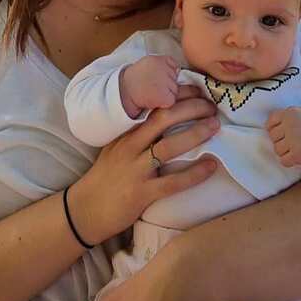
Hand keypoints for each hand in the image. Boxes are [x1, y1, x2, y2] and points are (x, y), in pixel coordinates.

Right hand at [68, 85, 219, 245]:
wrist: (85, 209)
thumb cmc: (107, 176)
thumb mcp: (118, 148)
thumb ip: (139, 134)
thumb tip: (170, 118)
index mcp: (125, 134)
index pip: (153, 107)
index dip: (178, 96)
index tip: (199, 90)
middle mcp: (130, 147)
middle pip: (163, 120)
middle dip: (191, 109)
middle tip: (212, 107)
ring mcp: (135, 170)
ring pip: (169, 147)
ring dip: (196, 134)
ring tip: (215, 127)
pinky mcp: (142, 193)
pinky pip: (173, 182)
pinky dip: (194, 173)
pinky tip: (211, 166)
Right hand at [120, 55, 179, 117]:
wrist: (121, 93)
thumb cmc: (135, 80)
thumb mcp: (148, 63)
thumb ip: (163, 64)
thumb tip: (180, 71)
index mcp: (160, 59)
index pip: (175, 67)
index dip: (167, 75)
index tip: (155, 78)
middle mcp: (164, 69)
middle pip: (176, 80)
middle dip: (168, 85)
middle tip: (151, 86)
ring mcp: (165, 83)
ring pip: (175, 91)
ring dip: (166, 94)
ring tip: (151, 93)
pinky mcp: (166, 97)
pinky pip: (171, 101)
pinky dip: (164, 103)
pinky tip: (153, 100)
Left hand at [266, 107, 300, 166]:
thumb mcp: (299, 114)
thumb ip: (283, 118)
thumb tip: (265, 129)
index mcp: (290, 113)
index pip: (270, 124)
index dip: (278, 129)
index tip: (289, 131)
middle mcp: (291, 125)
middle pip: (273, 138)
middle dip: (282, 140)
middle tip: (297, 139)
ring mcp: (294, 140)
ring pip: (277, 150)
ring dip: (286, 151)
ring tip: (299, 146)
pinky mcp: (298, 154)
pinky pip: (284, 161)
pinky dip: (290, 161)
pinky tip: (299, 155)